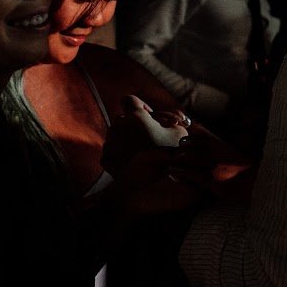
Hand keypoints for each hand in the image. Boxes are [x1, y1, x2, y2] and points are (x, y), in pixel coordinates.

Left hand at [103, 98, 210, 214]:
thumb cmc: (171, 156)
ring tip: (141, 150)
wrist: (154, 186)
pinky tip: (132, 161)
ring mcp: (110, 144)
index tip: (150, 117)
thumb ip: (173, 122)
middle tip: (149, 135)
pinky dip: (120, 154)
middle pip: (122, 118)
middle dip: (134, 124)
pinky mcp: (106, 160)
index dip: (141, 106)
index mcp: (136, 117)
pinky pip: (111, 151)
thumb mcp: (181, 133)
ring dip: (126, 139)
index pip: (130, 100)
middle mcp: (118, 128)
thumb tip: (171, 121)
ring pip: (115, 135)